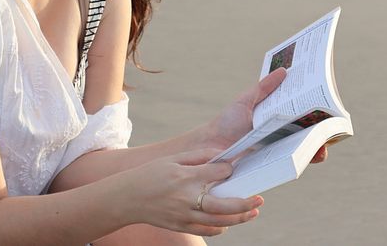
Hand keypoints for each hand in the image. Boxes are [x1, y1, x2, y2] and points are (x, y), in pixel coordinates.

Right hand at [119, 149, 263, 236]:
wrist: (127, 198)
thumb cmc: (149, 175)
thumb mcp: (172, 159)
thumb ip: (197, 156)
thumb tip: (220, 155)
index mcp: (186, 176)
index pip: (218, 173)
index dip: (230, 169)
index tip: (235, 167)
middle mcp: (188, 197)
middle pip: (225, 204)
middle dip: (246, 202)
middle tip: (259, 199)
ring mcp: (185, 215)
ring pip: (220, 221)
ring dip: (240, 218)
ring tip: (252, 212)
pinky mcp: (181, 225)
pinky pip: (207, 230)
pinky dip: (221, 228)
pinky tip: (228, 222)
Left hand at [202, 67, 327, 162]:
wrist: (210, 146)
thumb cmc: (227, 122)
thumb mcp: (246, 101)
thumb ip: (263, 88)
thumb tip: (284, 70)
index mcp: (277, 119)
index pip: (303, 116)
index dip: (317, 113)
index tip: (328, 106)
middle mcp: (281, 136)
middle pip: (308, 134)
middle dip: (323, 130)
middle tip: (331, 125)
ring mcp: (278, 151)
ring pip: (304, 150)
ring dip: (317, 147)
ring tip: (322, 143)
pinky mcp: (272, 165)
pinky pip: (291, 164)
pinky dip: (301, 160)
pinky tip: (307, 156)